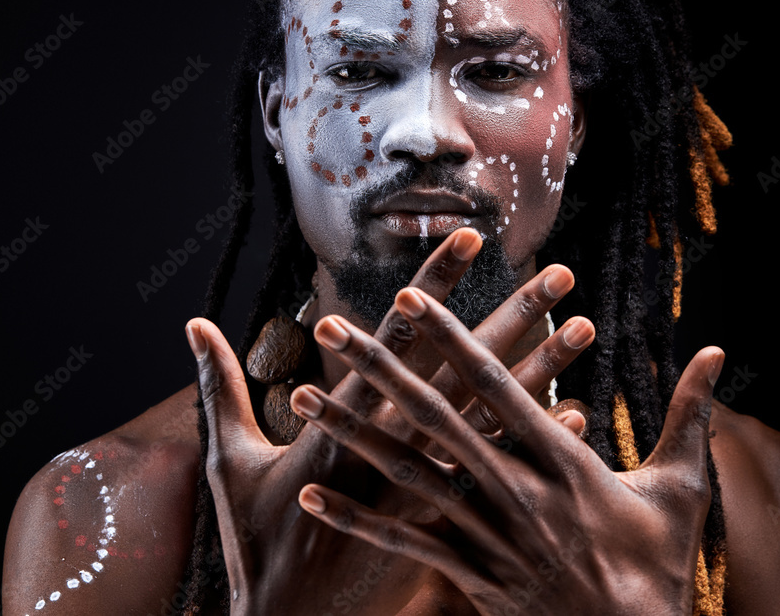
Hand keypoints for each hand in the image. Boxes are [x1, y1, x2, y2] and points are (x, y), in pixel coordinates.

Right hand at [186, 228, 590, 613]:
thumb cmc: (255, 542)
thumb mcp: (229, 459)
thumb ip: (219, 386)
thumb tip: (194, 325)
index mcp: (342, 422)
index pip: (399, 338)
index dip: (435, 285)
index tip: (474, 239)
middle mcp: (395, 446)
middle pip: (465, 369)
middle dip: (514, 315)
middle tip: (561, 274)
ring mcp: (426, 486)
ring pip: (495, 418)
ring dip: (541, 372)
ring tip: (585, 330)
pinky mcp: (445, 522)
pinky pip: (499, 476)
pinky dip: (534, 446)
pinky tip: (575, 416)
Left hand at [292, 287, 723, 614]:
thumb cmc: (659, 568)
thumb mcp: (684, 488)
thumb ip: (692, 415)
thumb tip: (719, 353)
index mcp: (560, 460)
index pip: (494, 383)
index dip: (449, 336)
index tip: (410, 296)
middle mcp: (512, 490)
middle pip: (434, 417)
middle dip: (380, 367)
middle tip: (330, 326)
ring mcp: (486, 535)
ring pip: (406, 475)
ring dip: (351, 434)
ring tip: (302, 397)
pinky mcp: (470, 576)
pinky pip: (405, 544)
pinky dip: (358, 521)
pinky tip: (312, 499)